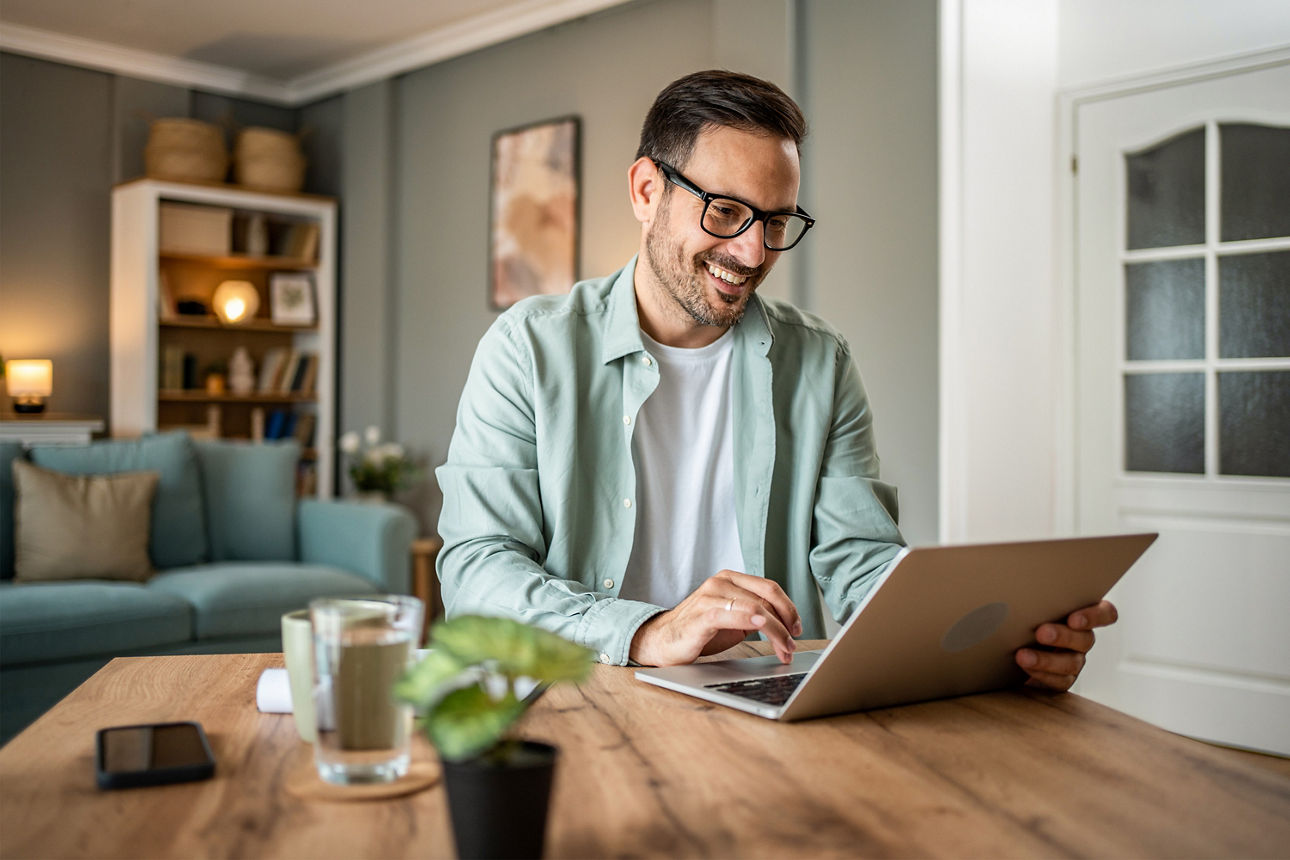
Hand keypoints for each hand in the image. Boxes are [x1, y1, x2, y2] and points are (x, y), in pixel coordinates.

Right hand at [629, 571, 802, 666]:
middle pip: (766, 597)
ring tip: (784, 649)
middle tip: (794, 642)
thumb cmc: (699, 631)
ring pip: (756, 608)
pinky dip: (754, 622)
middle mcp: (720, 582)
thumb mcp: (732, 619)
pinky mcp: (703, 614)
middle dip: (786, 622)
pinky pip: (735, 614)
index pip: (769, 588)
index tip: (797, 629)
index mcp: (730, 579)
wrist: (662, 640)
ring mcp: (710, 596)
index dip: (789, 608)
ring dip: (777, 630)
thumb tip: (786, 625)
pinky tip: (765, 630)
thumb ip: (755, 614)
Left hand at [1016, 600, 1117, 690]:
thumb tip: (1024, 588)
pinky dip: (1041, 674)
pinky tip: (1026, 667)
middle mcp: (1082, 638)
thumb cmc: (1024, 617)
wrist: (1007, 648)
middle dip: (1063, 636)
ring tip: (1023, 656)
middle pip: (1085, 639)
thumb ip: (1040, 599)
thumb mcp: (1034, 605)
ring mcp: (1075, 660)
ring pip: (1071, 662)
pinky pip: (1059, 680)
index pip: (1105, 614)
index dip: (1095, 617)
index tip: (1073, 619)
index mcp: (1081, 615)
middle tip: (1041, 633)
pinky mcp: (1063, 678)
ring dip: (1046, 660)